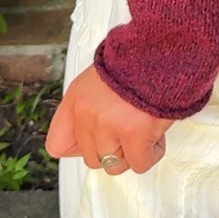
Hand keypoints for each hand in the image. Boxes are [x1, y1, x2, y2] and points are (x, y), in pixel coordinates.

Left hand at [45, 63, 173, 175]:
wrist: (161, 51)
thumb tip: (97, 135)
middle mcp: (86, 115)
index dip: (81, 147)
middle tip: (130, 128)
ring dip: (132, 152)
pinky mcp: (133, 135)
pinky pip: (139, 164)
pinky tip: (155, 133)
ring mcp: (108, 126)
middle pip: (92, 159)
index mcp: (75, 100)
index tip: (98, 139)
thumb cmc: (136, 63)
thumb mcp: (99, 81)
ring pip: (115, 165)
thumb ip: (91, 108)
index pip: (57, 145)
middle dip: (114, 148)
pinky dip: (151, 153)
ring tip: (143, 128)